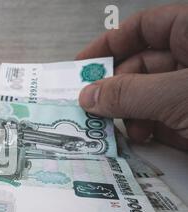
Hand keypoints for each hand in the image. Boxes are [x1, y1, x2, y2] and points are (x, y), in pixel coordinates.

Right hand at [77, 4, 187, 150]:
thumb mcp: (177, 95)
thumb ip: (129, 94)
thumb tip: (86, 97)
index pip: (144, 27)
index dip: (110, 44)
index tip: (81, 66)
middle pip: (140, 65)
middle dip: (116, 88)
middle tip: (93, 108)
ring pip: (148, 94)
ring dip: (130, 113)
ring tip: (127, 129)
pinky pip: (161, 117)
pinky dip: (148, 128)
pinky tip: (143, 138)